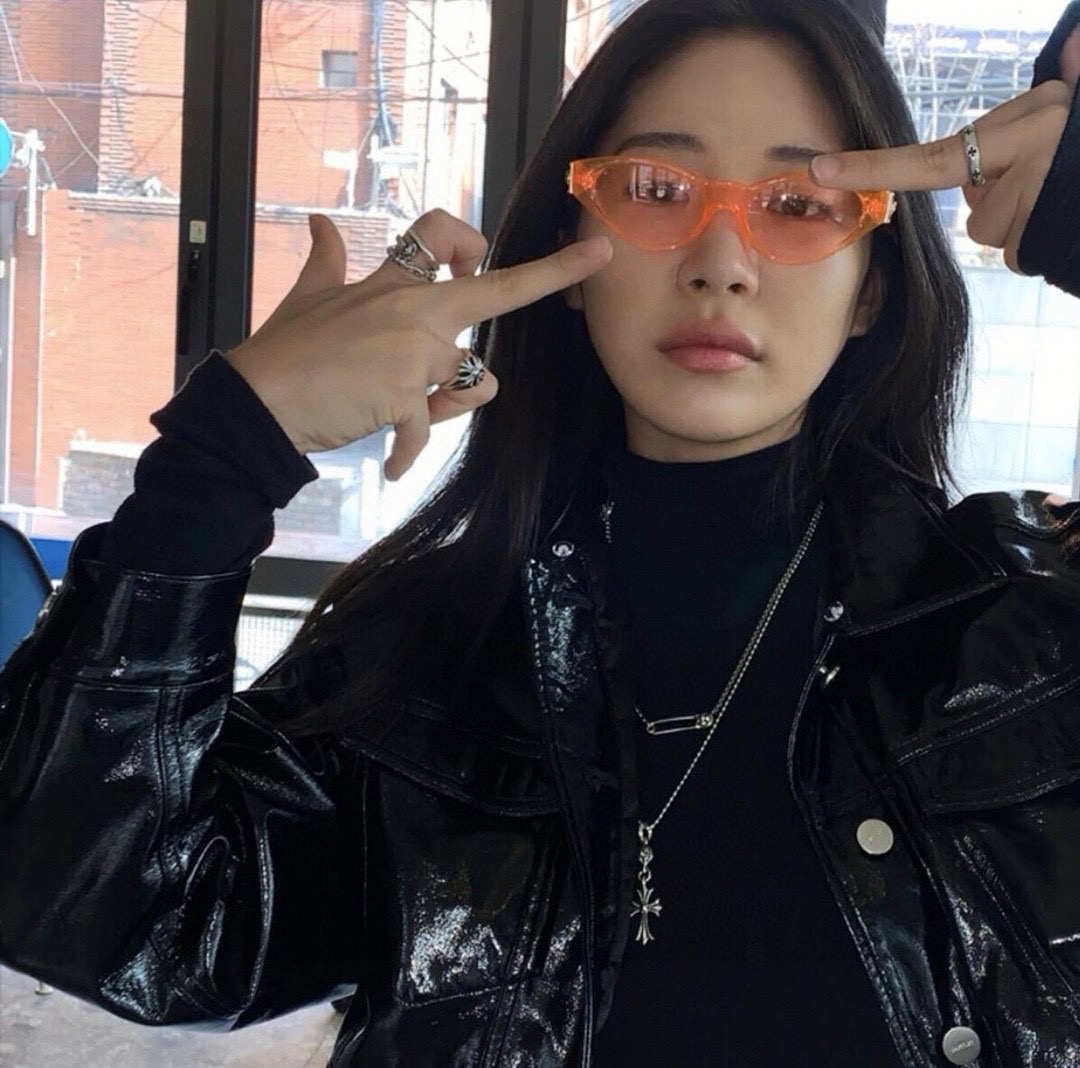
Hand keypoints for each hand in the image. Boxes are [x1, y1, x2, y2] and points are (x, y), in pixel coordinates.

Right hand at [226, 209, 611, 479]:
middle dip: (553, 272)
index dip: (466, 238)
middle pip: (495, 289)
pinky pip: (428, 429)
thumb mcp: (308, 297)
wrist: (257, 401)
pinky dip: (408, 452)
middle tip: (598, 254)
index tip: (476, 254)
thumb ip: (327, 260)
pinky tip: (393, 464)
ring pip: (478, 379)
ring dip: (454, 402)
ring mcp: (412, 352)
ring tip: (413, 414)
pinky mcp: (405, 396)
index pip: (439, 235)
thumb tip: (320, 223)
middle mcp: (412, 309)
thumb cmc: (282, 351)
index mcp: (392, 283)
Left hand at [809, 26, 1079, 275]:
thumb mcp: (1078, 109)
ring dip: (1022, 223)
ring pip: (995, 234)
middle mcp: (1028, 158)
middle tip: (1044, 183)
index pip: (931, 156)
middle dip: (1000, 205)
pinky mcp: (1048, 235)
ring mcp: (1039, 199)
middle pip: (974, 213)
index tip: (819, 171)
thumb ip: (1061, 89)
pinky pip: (1016, 253)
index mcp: (1026, 125)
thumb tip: (1077, 40)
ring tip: (1060, 198)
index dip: (874, 166)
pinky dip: (1036, 243)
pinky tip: (1062, 221)